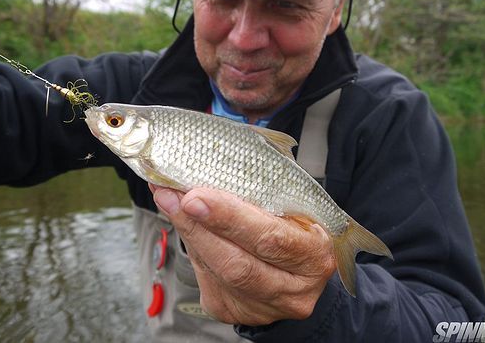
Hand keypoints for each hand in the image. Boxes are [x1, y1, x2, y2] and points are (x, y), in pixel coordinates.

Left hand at [151, 185, 335, 325]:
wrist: (301, 272)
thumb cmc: (296, 229)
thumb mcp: (295, 208)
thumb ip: (260, 194)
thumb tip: (208, 173)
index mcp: (315, 256)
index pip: (271, 238)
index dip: (230, 218)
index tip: (196, 196)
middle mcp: (294, 289)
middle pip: (238, 264)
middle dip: (199, 227)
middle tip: (172, 196)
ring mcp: (264, 307)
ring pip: (217, 273)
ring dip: (189, 234)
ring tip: (169, 201)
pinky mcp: (235, 312)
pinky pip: (206, 278)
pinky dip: (194, 247)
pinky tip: (188, 225)